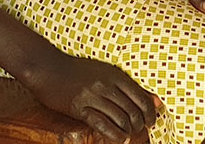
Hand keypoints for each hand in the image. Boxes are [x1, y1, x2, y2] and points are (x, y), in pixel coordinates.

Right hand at [22, 53, 160, 142]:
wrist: (48, 68)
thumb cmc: (78, 71)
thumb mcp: (105, 72)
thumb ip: (129, 86)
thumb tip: (156, 101)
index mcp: (115, 74)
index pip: (141, 98)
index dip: (150, 113)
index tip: (151, 121)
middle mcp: (106, 85)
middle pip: (133, 111)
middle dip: (140, 125)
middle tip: (140, 130)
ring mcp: (92, 96)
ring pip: (120, 119)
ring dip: (128, 131)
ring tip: (128, 134)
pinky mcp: (79, 108)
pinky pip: (102, 125)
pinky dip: (114, 135)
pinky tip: (119, 138)